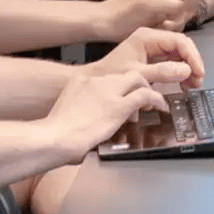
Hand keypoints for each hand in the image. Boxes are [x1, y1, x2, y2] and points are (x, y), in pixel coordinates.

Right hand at [45, 62, 191, 158]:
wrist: (53, 139)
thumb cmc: (54, 135)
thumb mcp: (65, 113)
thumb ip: (79, 111)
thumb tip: (87, 126)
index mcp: (80, 82)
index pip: (107, 78)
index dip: (119, 87)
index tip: (123, 95)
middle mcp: (95, 81)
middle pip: (125, 74)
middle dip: (138, 83)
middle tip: (144, 96)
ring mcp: (108, 92)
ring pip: (138, 79)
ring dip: (148, 90)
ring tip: (154, 102)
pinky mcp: (118, 106)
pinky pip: (145, 96)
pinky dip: (157, 100)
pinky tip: (161, 107)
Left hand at [92, 28, 204, 89]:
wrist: (93, 81)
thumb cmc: (110, 75)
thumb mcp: (137, 74)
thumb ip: (162, 72)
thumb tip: (186, 70)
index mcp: (147, 37)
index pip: (179, 41)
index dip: (192, 57)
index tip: (199, 73)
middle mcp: (151, 39)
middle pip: (181, 46)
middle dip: (192, 64)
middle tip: (198, 81)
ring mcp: (151, 47)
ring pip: (178, 55)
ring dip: (187, 69)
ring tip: (192, 86)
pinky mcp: (150, 58)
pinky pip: (171, 62)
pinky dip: (179, 73)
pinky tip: (183, 84)